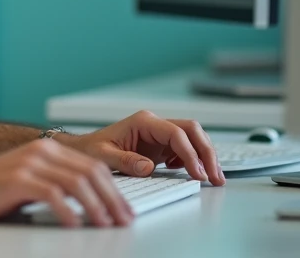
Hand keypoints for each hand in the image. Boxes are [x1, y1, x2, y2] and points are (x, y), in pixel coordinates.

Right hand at [0, 137, 133, 227]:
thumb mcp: (29, 182)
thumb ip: (56, 185)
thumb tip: (90, 205)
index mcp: (47, 149)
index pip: (93, 165)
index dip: (114, 189)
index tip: (124, 210)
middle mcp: (41, 151)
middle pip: (91, 172)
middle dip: (113, 198)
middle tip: (124, 220)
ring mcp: (29, 163)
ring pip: (77, 183)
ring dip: (96, 206)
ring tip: (105, 225)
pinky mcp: (17, 179)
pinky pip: (53, 195)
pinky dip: (69, 211)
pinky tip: (76, 225)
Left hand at [63, 110, 225, 184]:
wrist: (84, 149)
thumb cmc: (91, 149)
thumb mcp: (103, 156)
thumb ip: (125, 160)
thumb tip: (149, 167)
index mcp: (143, 122)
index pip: (176, 133)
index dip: (190, 154)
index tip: (198, 174)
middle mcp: (155, 125)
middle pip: (192, 131)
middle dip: (206, 152)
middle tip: (215, 177)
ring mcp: (160, 135)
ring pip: (193, 138)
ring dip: (205, 157)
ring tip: (212, 179)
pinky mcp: (161, 146)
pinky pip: (185, 149)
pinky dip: (194, 160)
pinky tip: (191, 174)